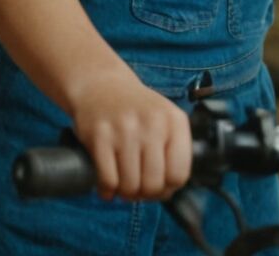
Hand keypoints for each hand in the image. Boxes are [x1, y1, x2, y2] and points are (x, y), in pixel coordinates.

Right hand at [70, 69, 191, 200]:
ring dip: (125, 193)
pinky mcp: (99, 135)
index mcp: (174, 120)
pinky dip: (107, 189)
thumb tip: (167, 191)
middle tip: (137, 188)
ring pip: (130, 185)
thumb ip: (174, 151)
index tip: (157, 186)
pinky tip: (107, 183)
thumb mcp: (164, 119)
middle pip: (154, 184)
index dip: (167, 188)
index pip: (179, 175)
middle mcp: (152, 122)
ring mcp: (125, 128)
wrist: (100, 84)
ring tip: (122, 184)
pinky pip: (108, 179)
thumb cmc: (134, 109)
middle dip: (144, 194)